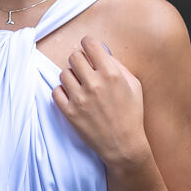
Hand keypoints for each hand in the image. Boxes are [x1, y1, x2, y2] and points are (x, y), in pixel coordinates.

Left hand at [52, 35, 149, 167]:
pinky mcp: (69, 112)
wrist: (123, 145)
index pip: (90, 44)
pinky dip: (63, 92)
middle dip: (80, 61)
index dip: (88, 44)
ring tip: (80, 86)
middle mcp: (94, 83)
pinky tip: (73, 96)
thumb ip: (118, 65)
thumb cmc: (131, 114)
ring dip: (71, 77)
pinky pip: (56, 91)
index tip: (88, 48)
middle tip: (85, 69)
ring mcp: (79, 98)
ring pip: (64, 73)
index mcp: (111, 74)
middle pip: (74, 57)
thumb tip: (102, 52)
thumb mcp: (133, 85)